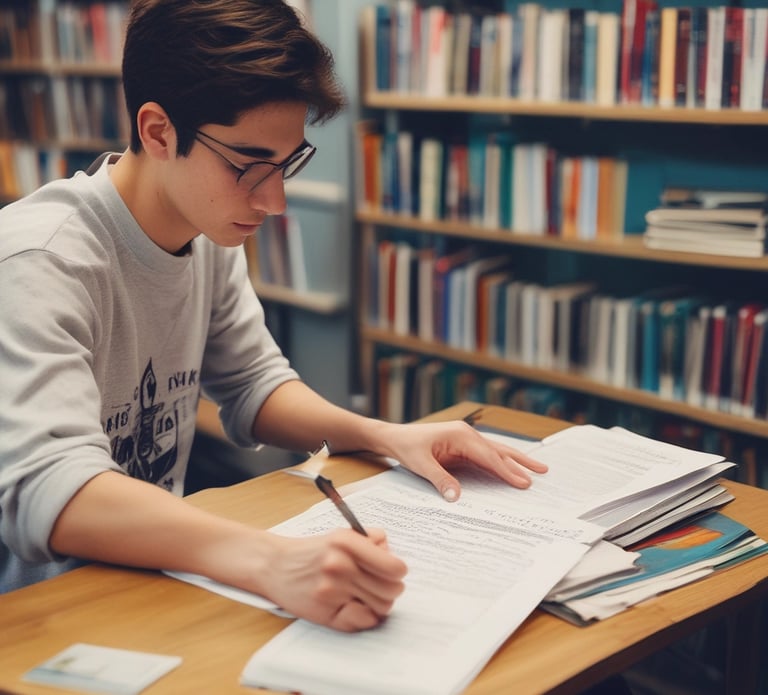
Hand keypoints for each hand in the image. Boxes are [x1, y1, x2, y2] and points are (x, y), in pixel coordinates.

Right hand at [260, 528, 406, 631]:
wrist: (275, 566)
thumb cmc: (313, 552)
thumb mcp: (341, 535)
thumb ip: (371, 541)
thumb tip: (393, 558)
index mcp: (347, 542)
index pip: (393, 567)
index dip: (398, 572)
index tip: (394, 573)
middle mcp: (340, 565)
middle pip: (392, 590)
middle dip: (391, 588)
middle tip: (378, 585)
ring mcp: (332, 590)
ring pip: (381, 606)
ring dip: (378, 602)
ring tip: (363, 594)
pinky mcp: (326, 612)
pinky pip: (363, 621)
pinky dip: (364, 616)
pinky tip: (353, 606)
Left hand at [382, 420, 547, 501]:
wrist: (395, 437)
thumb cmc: (406, 447)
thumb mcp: (420, 465)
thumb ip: (440, 479)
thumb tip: (456, 497)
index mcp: (460, 435)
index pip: (488, 456)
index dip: (506, 470)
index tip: (523, 482)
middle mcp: (467, 434)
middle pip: (498, 450)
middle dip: (520, 463)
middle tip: (541, 474)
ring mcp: (466, 438)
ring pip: (496, 451)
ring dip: (516, 460)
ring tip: (537, 468)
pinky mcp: (463, 445)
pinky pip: (486, 454)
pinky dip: (501, 461)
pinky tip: (511, 468)